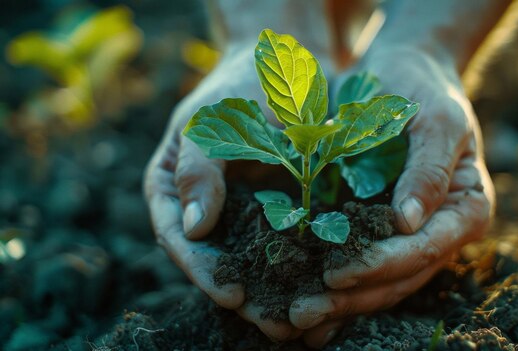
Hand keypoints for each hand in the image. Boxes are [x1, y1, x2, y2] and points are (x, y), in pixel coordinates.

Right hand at [144, 39, 335, 341]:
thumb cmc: (238, 87)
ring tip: (305, 323)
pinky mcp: (282, 214)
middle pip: (220, 263)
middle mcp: (207, 212)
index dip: (205, 272)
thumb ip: (198, 169)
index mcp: (174, 192)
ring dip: (279, 295)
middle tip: (277, 325)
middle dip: (248, 297)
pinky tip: (328, 292)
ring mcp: (245, 215)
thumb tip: (192, 230)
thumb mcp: (211, 119)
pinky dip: (306, 271)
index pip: (180, 241)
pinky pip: (291, 248)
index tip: (233, 295)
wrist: (286, 70)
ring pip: (257, 264)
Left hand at [288, 47, 495, 346]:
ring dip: (338, 303)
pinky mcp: (380, 229)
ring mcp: (411, 235)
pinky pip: (360, 264)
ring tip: (294, 318)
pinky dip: (334, 287)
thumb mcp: (437, 119)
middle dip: (352, 297)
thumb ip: (429, 170)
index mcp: (466, 208)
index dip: (380, 265)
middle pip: (399, 277)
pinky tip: (303, 304)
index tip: (335, 273)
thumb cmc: (426, 89)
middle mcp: (441, 231)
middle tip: (301, 313)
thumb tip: (408, 224)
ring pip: (378, 282)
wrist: (405, 72)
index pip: (425, 249)